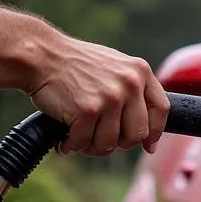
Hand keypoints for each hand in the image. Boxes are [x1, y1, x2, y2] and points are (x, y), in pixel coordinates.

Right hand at [28, 35, 168, 156]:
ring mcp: (110, 97)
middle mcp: (130, 84)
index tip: (147, 145)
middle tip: (101, 138)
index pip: (162, 110)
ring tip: (81, 137)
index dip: (155, 132)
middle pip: (138, 133)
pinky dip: (74, 145)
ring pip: (111, 143)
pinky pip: (86, 142)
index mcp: (140, 71)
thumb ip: (135, 92)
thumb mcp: (115, 67)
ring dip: (94, 147)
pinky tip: (66, 139)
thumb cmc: (75, 64)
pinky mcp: (88, 109)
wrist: (39, 54)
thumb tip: (149, 137)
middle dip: (120, 143)